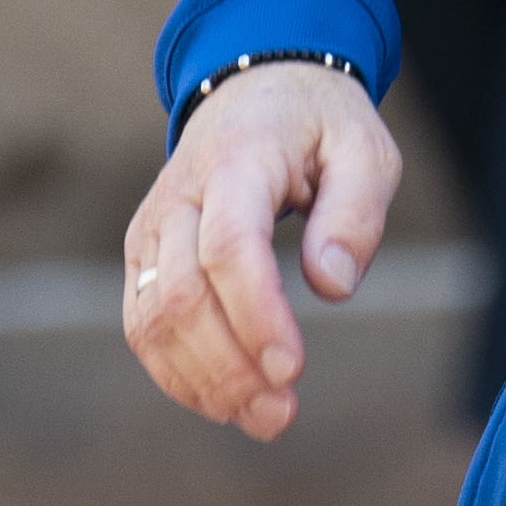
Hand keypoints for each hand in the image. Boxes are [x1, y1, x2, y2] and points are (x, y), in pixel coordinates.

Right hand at [120, 60, 399, 441]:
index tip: (293, 368)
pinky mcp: (142, 258)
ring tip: (264, 418)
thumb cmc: (318, 124)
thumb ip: (355, 212)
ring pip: (152, 320)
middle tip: (283, 412)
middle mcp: (178, 196)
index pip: (229, 247)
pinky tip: (225, 403)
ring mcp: (151, 229)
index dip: (256, 314)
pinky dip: (178, 374)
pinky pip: (143, 326)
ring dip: (202, 381)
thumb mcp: (363, 147)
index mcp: (237, 160)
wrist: (256, 87)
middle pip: (182, 295)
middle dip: (230, 366)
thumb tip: (333, 287)